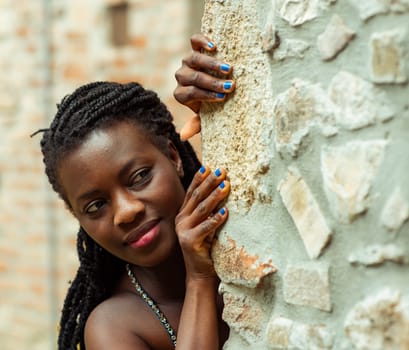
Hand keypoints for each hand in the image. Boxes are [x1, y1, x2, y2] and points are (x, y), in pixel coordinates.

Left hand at [174, 34, 234, 140]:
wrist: (215, 86)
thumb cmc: (211, 104)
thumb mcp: (205, 116)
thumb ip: (196, 124)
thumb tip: (183, 136)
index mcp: (181, 94)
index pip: (189, 93)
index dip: (205, 95)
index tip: (222, 98)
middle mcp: (182, 76)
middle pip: (193, 77)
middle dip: (212, 83)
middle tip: (230, 86)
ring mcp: (187, 61)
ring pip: (194, 59)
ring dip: (212, 64)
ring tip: (228, 68)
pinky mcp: (195, 48)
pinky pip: (194, 41)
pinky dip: (202, 41)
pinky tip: (214, 46)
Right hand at [175, 166, 229, 280]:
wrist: (200, 273)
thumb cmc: (206, 247)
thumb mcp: (205, 225)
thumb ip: (207, 210)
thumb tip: (221, 189)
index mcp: (183, 213)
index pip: (192, 192)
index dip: (200, 179)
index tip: (210, 167)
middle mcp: (181, 220)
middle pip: (197, 197)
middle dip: (209, 183)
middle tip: (222, 172)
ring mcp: (184, 231)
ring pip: (201, 209)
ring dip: (214, 196)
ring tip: (226, 186)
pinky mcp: (190, 242)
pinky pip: (206, 228)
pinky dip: (215, 219)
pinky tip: (225, 211)